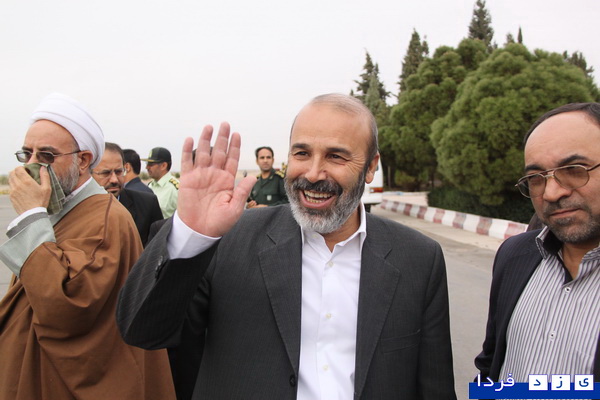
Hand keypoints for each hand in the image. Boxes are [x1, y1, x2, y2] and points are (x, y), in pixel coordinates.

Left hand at [9, 165, 51, 214]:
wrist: (32, 214)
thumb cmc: (41, 202)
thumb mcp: (47, 189)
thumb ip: (45, 176)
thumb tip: (43, 167)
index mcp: (26, 181)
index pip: (18, 168)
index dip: (21, 167)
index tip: (26, 170)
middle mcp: (18, 185)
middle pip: (12, 172)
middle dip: (17, 171)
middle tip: (23, 174)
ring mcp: (13, 191)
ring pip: (10, 179)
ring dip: (14, 178)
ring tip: (21, 181)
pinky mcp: (11, 196)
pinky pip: (10, 187)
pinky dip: (14, 185)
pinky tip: (20, 189)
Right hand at [177, 122, 256, 236]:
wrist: (200, 231)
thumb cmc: (219, 222)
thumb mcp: (235, 208)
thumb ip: (242, 191)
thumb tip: (253, 176)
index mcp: (227, 180)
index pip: (232, 159)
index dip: (235, 146)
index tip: (237, 134)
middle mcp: (214, 174)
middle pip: (219, 152)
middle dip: (222, 138)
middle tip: (225, 124)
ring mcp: (200, 176)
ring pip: (204, 153)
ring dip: (206, 140)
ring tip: (209, 127)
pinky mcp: (187, 180)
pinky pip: (187, 162)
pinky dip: (188, 150)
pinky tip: (190, 139)